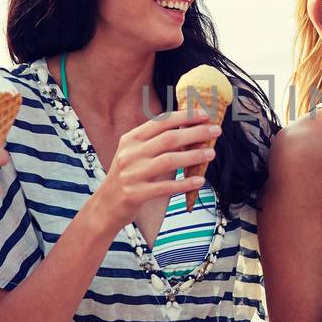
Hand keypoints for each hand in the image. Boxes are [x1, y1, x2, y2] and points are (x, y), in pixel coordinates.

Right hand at [88, 108, 219, 231]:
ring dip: (194, 156)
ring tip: (211, 154)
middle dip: (195, 132)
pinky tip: (199, 181)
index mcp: (131, 139)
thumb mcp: (134, 154)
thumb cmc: (126, 177)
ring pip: (169, 160)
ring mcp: (132, 173)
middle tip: (215, 131)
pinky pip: (165, 187)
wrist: (105, 206)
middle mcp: (130, 153)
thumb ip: (155, 143)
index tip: (204, 115)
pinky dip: (184, 183)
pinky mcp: (136, 193)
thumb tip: (188, 131)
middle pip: (169, 138)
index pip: (161, 122)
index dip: (185, 116)